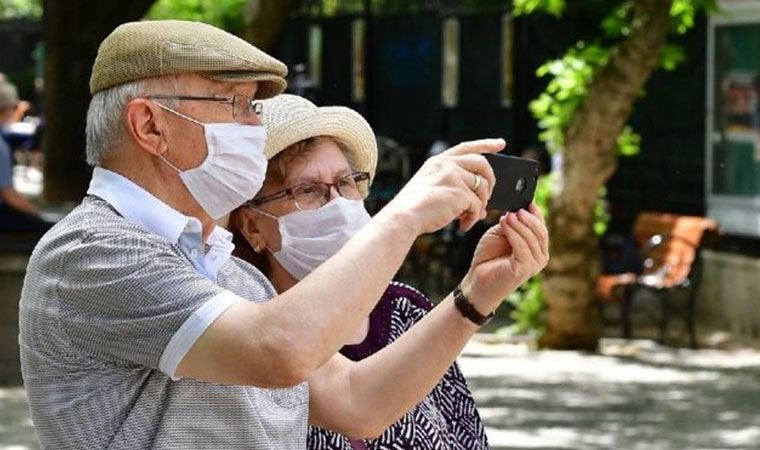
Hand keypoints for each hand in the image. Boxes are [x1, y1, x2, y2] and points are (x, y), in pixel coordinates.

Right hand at [382, 138, 503, 234]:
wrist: (403, 218)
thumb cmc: (416, 208)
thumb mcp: (432, 187)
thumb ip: (453, 186)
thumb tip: (479, 201)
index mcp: (439, 161)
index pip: (467, 147)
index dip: (486, 145)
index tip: (500, 143)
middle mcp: (447, 164)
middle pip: (482, 165)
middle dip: (491, 181)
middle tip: (488, 196)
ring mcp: (453, 176)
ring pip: (482, 187)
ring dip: (481, 205)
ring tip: (471, 217)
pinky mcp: (459, 193)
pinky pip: (477, 205)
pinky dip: (473, 218)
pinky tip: (464, 225)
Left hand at [461, 203, 548, 313]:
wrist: (477, 279)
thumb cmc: (489, 257)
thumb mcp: (501, 233)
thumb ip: (512, 224)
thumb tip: (518, 210)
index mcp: (536, 247)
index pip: (541, 226)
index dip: (536, 213)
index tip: (528, 201)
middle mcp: (540, 256)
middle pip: (540, 232)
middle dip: (528, 218)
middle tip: (516, 210)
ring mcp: (534, 264)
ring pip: (532, 238)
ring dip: (519, 224)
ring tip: (507, 216)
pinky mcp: (525, 269)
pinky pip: (522, 247)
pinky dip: (513, 233)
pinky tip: (504, 224)